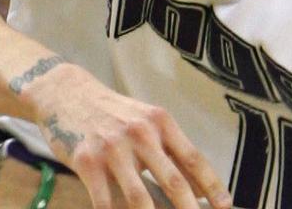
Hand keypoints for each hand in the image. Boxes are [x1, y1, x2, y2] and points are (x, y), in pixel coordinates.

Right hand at [25, 65, 230, 208]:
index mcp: (160, 122)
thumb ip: (169, 149)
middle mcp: (139, 133)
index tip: (225, 207)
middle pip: (174, 182)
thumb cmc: (111, 113)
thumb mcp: (145, 121)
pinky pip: (105, 203)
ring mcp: (112, 149)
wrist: (66, 94)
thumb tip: (199, 189)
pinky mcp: (87, 162)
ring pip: (140, 200)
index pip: (194, 159)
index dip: (213, 187)